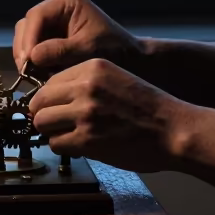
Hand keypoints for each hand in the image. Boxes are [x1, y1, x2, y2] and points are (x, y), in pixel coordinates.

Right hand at [13, 0, 143, 75]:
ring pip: (26, 37)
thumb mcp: (87, 49)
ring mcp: (51, 22)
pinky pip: (32, 47)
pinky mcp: (50, 37)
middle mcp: (55, 7)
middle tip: (28, 71)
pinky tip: (40, 74)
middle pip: (27, 25)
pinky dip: (33, 61)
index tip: (28, 60)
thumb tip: (32, 56)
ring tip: (35, 75)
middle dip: (25, 48)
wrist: (128, 59)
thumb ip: (60, 50)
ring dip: (27, 56)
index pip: (37, 15)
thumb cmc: (113, 49)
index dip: (29, 38)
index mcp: (67, 1)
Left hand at [29, 58, 186, 172]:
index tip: (56, 109)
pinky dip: (64, 147)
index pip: (50, 81)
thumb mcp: (118, 79)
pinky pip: (55, 143)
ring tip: (71, 136)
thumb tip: (55, 99)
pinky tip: (81, 146)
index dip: (51, 99)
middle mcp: (85, 86)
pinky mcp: (87, 138)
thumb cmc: (150, 108)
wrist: (174, 129)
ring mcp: (85, 113)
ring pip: (42, 122)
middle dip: (46, 115)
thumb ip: (87, 84)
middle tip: (59, 125)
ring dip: (53, 132)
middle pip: (39, 101)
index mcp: (93, 67)